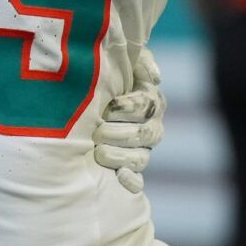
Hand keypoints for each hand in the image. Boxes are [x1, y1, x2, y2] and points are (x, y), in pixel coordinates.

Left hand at [93, 45, 164, 193]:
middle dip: (119, 134)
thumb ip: (141, 63)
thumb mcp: (125, 64)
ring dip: (120, 157)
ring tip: (99, 153)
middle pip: (144, 135)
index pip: (146, 107)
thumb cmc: (107, 78)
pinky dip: (130, 181)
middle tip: (97, 132)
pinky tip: (119, 178)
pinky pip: (137, 181)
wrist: (88, 104)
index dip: (127, 108)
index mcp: (152, 102)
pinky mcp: (132, 171)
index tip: (108, 107)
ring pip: (140, 159)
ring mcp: (142, 151)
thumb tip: (156, 77)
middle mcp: (151, 129)